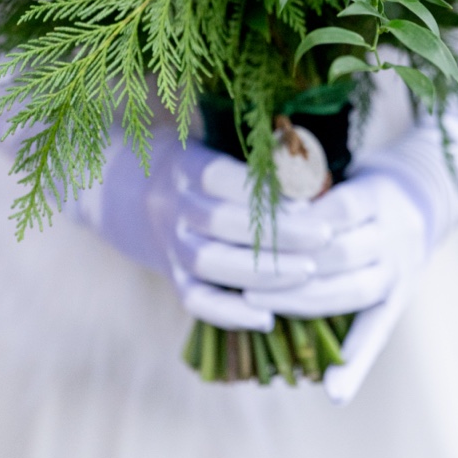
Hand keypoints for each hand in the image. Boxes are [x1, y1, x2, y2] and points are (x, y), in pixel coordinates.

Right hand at [79, 132, 426, 345]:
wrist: (131, 192)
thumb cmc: (199, 159)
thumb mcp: (217, 137)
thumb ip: (256, 149)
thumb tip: (314, 161)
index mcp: (184, 164)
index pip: (219, 175)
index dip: (263, 189)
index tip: (310, 199)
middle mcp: (171, 206)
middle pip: (221, 222)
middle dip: (278, 233)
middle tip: (325, 237)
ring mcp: (169, 245)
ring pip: (209, 264)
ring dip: (262, 272)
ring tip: (310, 272)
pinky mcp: (173, 276)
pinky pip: (196, 300)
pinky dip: (229, 314)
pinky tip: (267, 320)